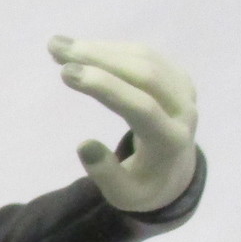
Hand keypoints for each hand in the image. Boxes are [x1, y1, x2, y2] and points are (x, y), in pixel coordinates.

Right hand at [47, 37, 197, 212]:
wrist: (175, 174)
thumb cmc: (143, 185)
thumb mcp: (123, 195)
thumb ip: (106, 174)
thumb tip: (84, 145)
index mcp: (171, 142)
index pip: (141, 108)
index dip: (104, 86)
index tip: (66, 72)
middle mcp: (184, 111)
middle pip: (145, 75)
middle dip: (98, 57)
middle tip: (55, 48)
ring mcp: (184, 91)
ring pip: (144, 58)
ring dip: (100, 48)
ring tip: (59, 46)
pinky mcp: (178, 78)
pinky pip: (146, 56)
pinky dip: (113, 49)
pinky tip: (84, 49)